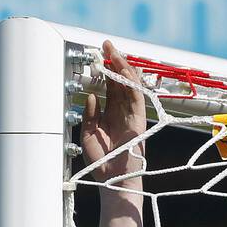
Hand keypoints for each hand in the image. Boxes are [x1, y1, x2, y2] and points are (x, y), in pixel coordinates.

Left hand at [81, 40, 146, 186]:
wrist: (114, 182)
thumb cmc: (102, 164)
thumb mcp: (88, 135)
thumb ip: (90, 115)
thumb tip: (92, 95)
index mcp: (112, 116)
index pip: (112, 88)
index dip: (106, 71)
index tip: (99, 55)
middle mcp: (123, 113)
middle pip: (121, 82)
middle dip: (114, 62)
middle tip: (106, 45)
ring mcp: (132, 116)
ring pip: (130, 86)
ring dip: (122, 67)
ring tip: (113, 52)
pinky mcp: (138, 121)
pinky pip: (136, 97)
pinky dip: (131, 82)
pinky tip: (123, 70)